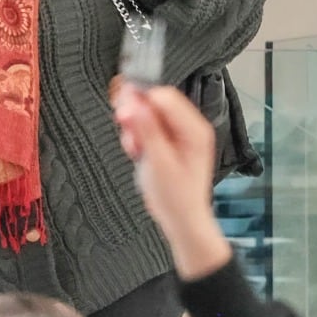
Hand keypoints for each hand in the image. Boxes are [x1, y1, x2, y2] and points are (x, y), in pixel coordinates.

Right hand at [112, 85, 233, 279]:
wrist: (180, 219)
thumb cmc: (176, 198)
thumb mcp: (159, 163)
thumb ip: (146, 130)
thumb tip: (134, 104)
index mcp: (194, 130)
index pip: (165, 97)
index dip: (141, 98)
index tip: (121, 105)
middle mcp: (188, 128)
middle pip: (155, 103)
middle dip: (135, 113)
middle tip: (123, 124)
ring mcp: (177, 134)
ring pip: (148, 115)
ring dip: (134, 127)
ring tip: (135, 148)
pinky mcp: (166, 141)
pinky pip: (146, 127)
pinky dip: (136, 136)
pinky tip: (137, 151)